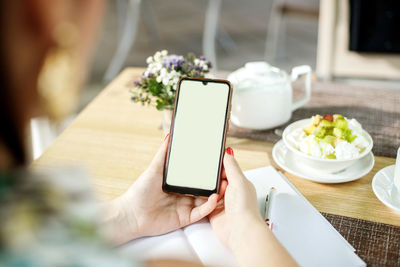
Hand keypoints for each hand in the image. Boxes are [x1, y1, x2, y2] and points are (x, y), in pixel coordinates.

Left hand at [104, 134, 218, 243]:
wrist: (132, 214)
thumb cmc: (140, 191)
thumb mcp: (154, 169)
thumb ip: (163, 153)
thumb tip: (169, 135)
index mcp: (179, 182)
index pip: (198, 175)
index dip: (209, 169)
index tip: (219, 161)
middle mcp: (184, 194)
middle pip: (205, 187)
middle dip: (217, 180)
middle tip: (228, 172)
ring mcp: (186, 206)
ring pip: (206, 199)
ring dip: (217, 192)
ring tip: (226, 183)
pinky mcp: (186, 218)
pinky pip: (201, 212)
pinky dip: (209, 205)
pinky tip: (214, 197)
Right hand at [208, 148, 263, 248]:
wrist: (240, 231)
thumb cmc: (244, 208)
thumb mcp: (238, 181)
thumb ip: (231, 166)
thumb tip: (228, 152)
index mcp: (239, 183)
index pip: (227, 169)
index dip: (219, 164)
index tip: (210, 157)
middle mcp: (231, 193)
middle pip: (217, 180)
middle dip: (210, 176)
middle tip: (202, 170)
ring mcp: (222, 203)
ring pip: (209, 191)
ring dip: (206, 188)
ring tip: (200, 183)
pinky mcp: (213, 212)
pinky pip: (204, 203)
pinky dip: (202, 199)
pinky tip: (199, 196)